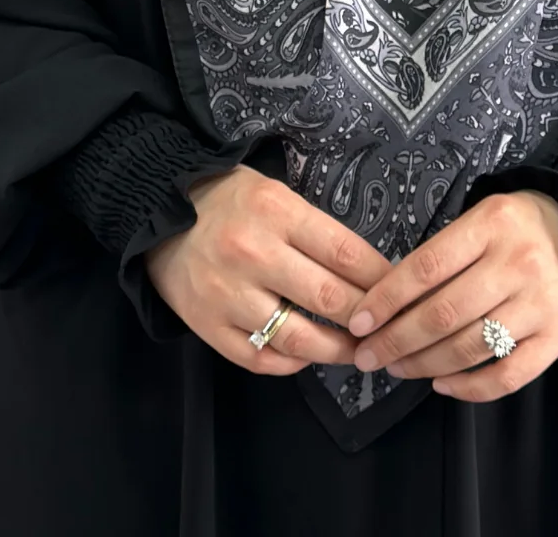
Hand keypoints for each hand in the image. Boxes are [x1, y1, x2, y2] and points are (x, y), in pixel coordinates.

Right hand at [144, 163, 392, 374]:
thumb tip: (369, 271)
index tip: (400, 291)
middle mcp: (254, 253)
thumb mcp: (276, 194)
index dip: (380, 277)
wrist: (158, 211)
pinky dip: (291, 363)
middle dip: (367, 318)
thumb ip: (315, 229)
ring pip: (298, 337)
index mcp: (277, 211)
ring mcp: (228, 294)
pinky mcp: (207, 326)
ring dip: (337, 350)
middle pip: (328, 297)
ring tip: (357, 351)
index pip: (344, 251)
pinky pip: (260, 358)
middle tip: (388, 328)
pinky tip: (308, 356)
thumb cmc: (229, 199)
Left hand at [345, 189, 557, 400]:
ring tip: (397, 367)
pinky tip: (442, 384)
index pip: (427, 267)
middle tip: (368, 355)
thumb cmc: (520, 228)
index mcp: (492, 224)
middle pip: (444, 313)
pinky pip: (508, 375)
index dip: (387, 299)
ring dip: (424, 363)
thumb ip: (444, 253)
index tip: (359, 321)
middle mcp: (518, 263)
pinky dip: (470, 388)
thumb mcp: (483, 217)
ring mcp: (541, 303)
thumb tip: (388, 302)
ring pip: (470, 347)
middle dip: (397, 339)